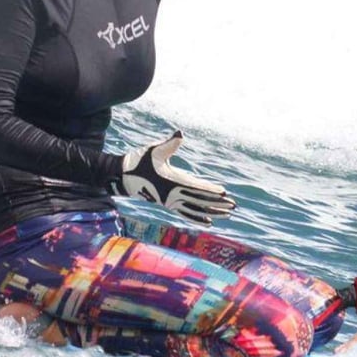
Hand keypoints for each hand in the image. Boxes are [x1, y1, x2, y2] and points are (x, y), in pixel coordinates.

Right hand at [113, 131, 235, 224]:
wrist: (122, 176)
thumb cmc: (139, 160)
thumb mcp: (154, 150)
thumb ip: (169, 144)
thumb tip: (179, 134)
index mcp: (172, 182)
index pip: (195, 187)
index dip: (210, 190)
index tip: (224, 193)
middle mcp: (173, 195)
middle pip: (199, 200)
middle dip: (217, 203)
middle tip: (234, 205)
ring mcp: (170, 202)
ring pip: (196, 209)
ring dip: (212, 212)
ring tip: (227, 213)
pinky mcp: (168, 204)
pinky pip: (186, 213)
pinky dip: (198, 218)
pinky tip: (209, 221)